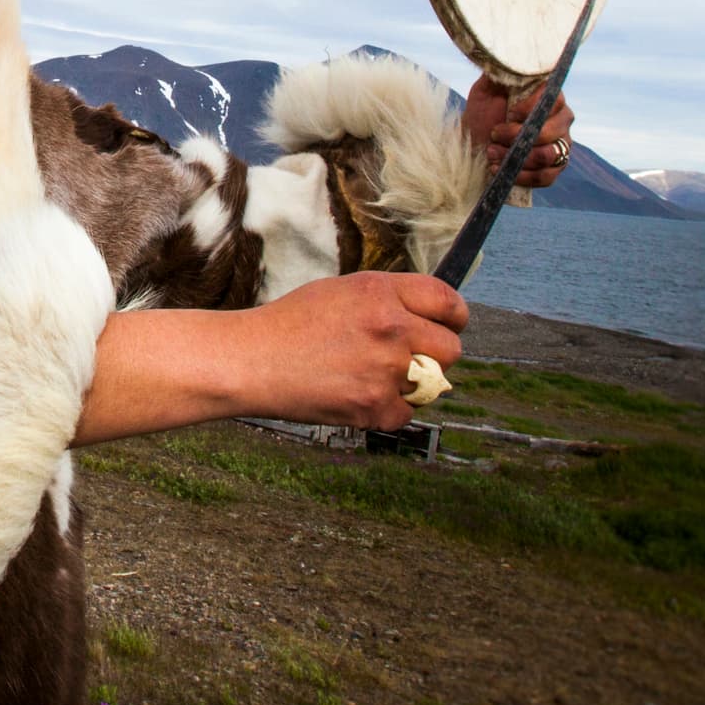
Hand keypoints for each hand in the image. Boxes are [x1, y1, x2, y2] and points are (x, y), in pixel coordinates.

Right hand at [229, 272, 467, 430]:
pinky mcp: (373, 407)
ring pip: (433, 384)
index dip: (454, 317)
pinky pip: (407, 413)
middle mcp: (390, 328)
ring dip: (413, 384)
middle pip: (451, 349)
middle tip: (410, 358)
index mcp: (382, 293)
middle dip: (436, 354)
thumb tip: (427, 316)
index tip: (449, 326)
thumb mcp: (342, 291)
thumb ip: (389, 300)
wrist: (251, 360)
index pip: (448, 301)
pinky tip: (359, 396)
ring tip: (375, 376)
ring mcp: (384, 370)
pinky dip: (388, 409)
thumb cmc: (290, 324)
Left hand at [462, 72, 574, 189]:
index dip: (530, 109)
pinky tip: (500, 169)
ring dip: (516, 157)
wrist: (474, 144)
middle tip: (494, 135)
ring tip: (492, 153)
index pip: (554, 99)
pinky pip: (546, 176)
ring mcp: (561, 146)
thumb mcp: (486, 90)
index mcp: (550, 97)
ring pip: (548, 155)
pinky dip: (520, 175)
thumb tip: (505, 55)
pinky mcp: (553, 169)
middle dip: (517, 137)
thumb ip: (500, 73)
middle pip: (553, 130)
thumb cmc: (482, 114)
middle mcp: (562, 120)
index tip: (508, 113)